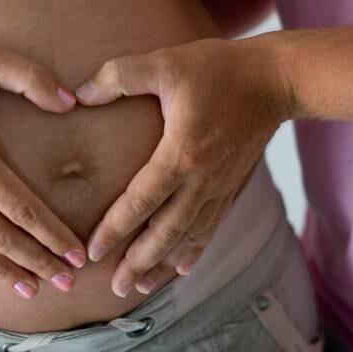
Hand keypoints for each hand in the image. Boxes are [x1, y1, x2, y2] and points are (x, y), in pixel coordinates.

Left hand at [75, 36, 289, 296]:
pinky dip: (194, 251)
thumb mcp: (164, 63)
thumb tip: (78, 95)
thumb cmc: (217, 67)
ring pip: (189, 238)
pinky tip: (181, 269)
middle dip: (139, 263)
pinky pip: (210, 228)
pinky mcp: (232, 186)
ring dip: (164, 266)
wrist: (275, 79)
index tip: (93, 252)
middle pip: (166, 233)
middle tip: (114, 288)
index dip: (115, 229)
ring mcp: (220, 187)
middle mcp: (203, 179)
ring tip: (140, 288)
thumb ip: (118, 77)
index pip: (141, 202)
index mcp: (182, 153)